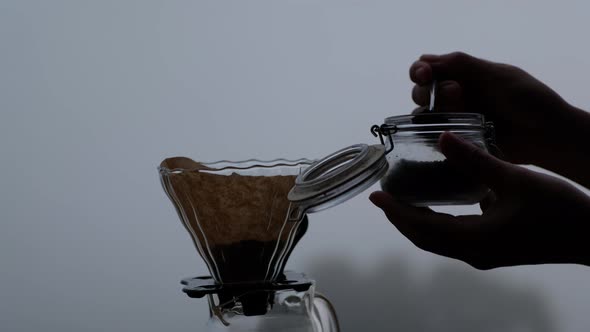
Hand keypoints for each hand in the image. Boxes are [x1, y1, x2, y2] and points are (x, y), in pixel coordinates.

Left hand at [370, 132, 589, 269]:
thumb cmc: (558, 209)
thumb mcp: (514, 179)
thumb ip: (475, 159)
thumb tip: (443, 135)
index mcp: (473, 239)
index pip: (421, 226)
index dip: (396, 210)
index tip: (376, 195)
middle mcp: (473, 253)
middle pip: (423, 238)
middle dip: (400, 217)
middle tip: (382, 196)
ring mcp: (482, 255)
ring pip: (437, 241)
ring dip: (416, 222)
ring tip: (400, 200)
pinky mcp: (492, 252)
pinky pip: (452, 240)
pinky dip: (435, 225)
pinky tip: (436, 206)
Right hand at [409, 52, 589, 187]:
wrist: (546, 134)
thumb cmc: (528, 100)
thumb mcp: (497, 75)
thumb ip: (463, 64)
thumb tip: (425, 60)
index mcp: (463, 74)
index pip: (427, 67)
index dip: (419, 70)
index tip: (425, 74)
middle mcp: (454, 94)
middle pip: (420, 90)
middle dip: (430, 90)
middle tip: (456, 92)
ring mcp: (454, 118)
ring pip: (423, 113)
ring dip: (434, 110)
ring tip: (460, 112)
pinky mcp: (457, 139)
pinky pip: (433, 136)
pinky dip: (433, 132)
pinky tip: (446, 131)